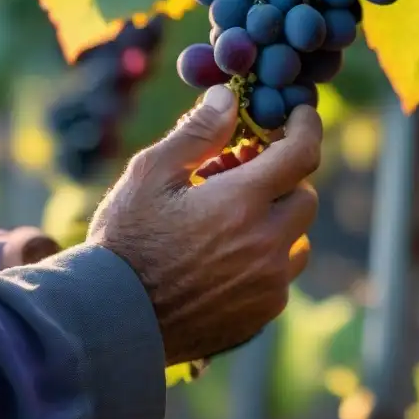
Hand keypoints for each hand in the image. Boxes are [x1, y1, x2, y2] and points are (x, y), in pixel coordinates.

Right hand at [87, 85, 320, 365]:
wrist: (112, 320)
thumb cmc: (124, 241)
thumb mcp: (150, 174)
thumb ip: (197, 133)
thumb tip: (228, 98)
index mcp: (241, 202)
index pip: (302, 154)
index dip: (307, 128)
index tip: (302, 116)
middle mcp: (266, 244)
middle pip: (305, 197)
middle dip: (283, 179)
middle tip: (243, 174)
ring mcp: (268, 284)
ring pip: (298, 240)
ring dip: (277, 222)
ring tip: (231, 221)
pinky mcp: (262, 314)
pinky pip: (281, 277)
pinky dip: (266, 260)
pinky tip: (224, 258)